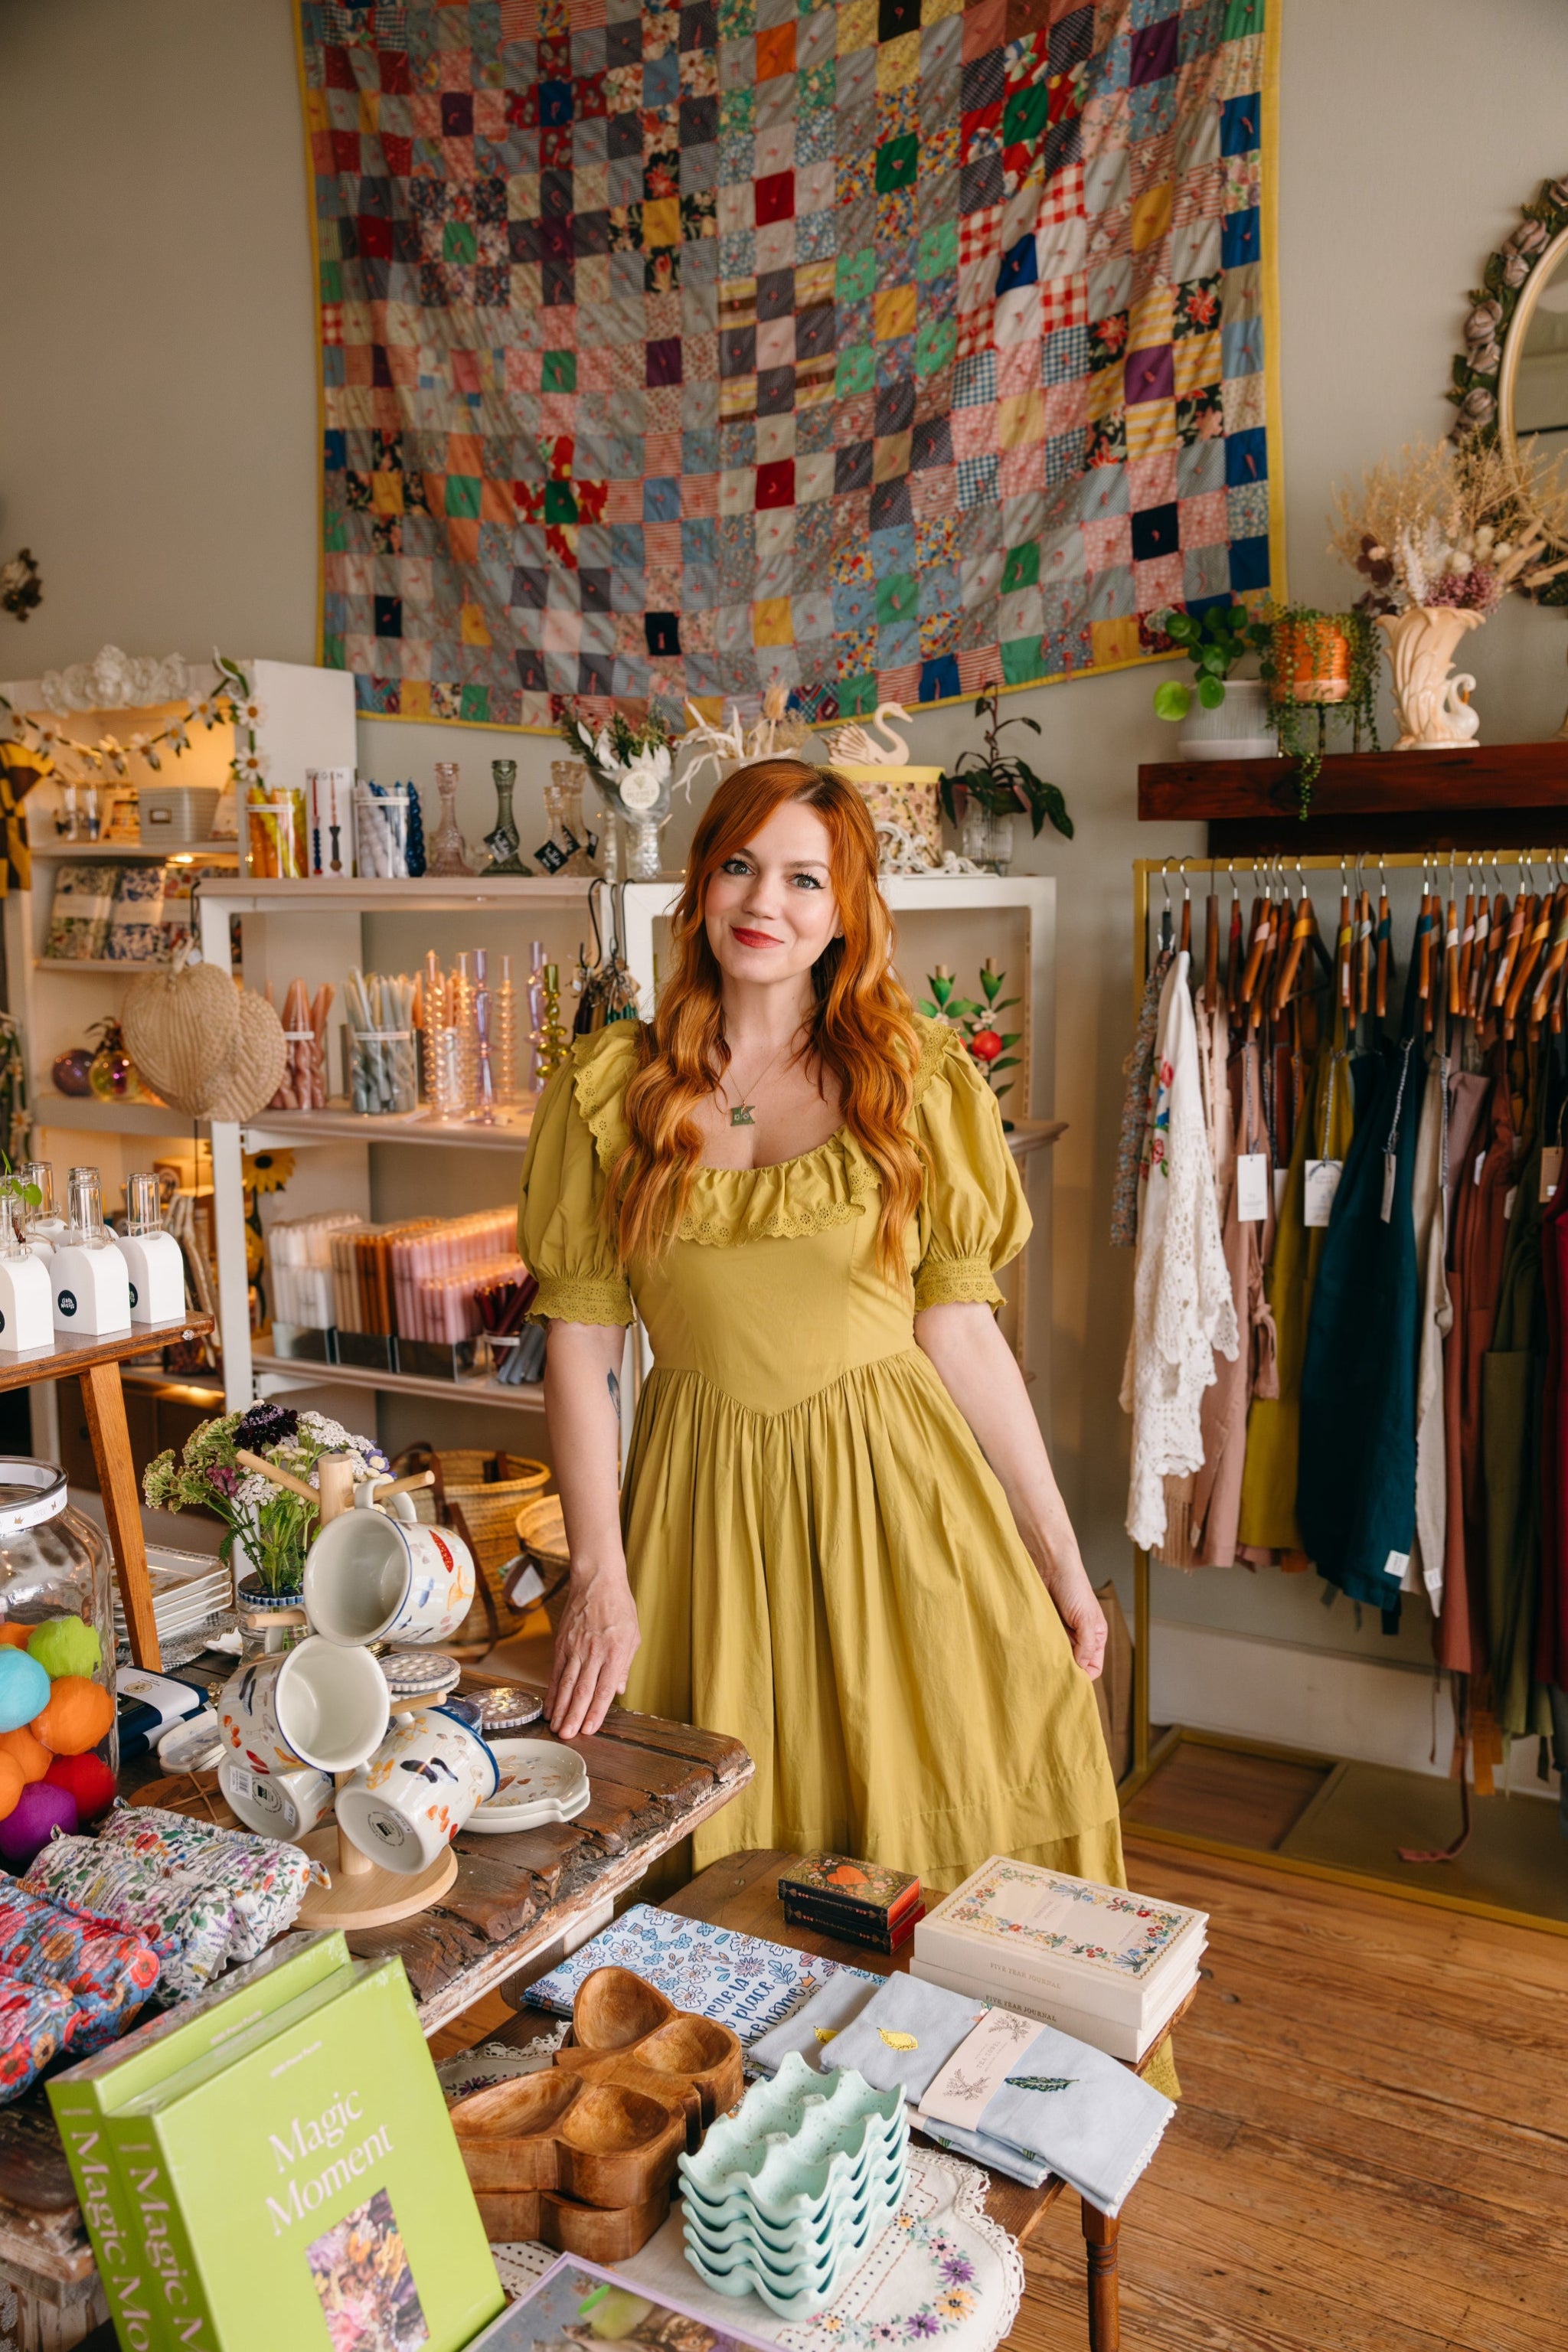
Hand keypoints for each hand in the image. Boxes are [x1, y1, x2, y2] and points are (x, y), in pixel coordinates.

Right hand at [547, 1567, 640, 1736]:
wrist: (597, 1580)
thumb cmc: (619, 1607)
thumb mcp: (632, 1635)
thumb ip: (625, 1664)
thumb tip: (618, 1690)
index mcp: (614, 1652)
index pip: (604, 1688)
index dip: (596, 1711)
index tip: (590, 1729)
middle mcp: (593, 1652)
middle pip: (582, 1690)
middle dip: (574, 1716)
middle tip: (567, 1736)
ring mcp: (575, 1647)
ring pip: (566, 1684)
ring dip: (561, 1709)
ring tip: (556, 1728)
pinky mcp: (561, 1643)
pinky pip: (555, 1672)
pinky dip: (552, 1691)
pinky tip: (550, 1707)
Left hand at [1036, 1554, 1107, 1679]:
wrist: (1049, 1563)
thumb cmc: (1073, 1585)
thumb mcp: (1085, 1618)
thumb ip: (1086, 1645)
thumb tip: (1081, 1669)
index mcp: (1095, 1636)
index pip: (1094, 1667)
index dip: (1085, 1676)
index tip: (1071, 1680)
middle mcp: (1078, 1637)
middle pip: (1074, 1665)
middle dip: (1065, 1670)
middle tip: (1052, 1674)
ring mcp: (1060, 1633)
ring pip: (1056, 1657)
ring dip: (1049, 1660)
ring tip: (1042, 1662)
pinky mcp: (1044, 1626)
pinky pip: (1042, 1644)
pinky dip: (1038, 1648)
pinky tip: (1033, 1650)